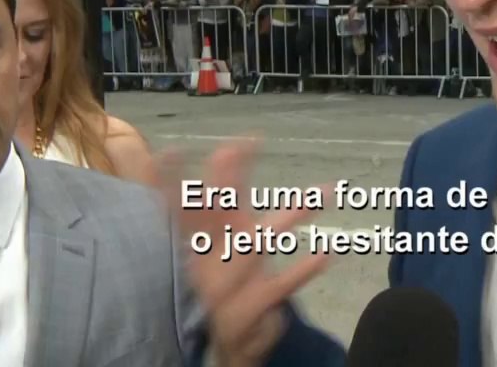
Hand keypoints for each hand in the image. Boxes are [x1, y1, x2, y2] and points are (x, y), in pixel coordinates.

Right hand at [157, 140, 329, 366]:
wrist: (235, 345)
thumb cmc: (232, 282)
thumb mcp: (227, 241)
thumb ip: (227, 198)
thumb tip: (227, 151)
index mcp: (199, 246)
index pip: (180, 210)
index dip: (170, 183)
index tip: (171, 151)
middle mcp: (208, 263)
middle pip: (212, 219)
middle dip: (220, 185)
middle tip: (230, 150)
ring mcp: (226, 287)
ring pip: (254, 246)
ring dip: (285, 218)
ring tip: (316, 196)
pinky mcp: (251, 308)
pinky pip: (280, 286)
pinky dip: (303, 270)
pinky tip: (326, 253)